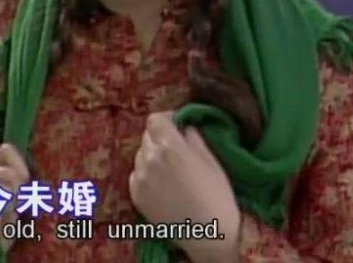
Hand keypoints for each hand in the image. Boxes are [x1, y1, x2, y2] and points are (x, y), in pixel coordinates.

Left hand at [129, 112, 239, 262]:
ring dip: (152, 155)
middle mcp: (150, 158)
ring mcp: (140, 178)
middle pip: (147, 135)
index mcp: (170, 146)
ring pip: (140, 154)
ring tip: (169, 168)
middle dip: (160, 136)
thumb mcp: (211, 160)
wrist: (207, 234)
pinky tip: (162, 184)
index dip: (167, 119)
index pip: (155, 119)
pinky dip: (146, 173)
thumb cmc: (217, 195)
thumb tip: (185, 127)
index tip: (177, 125)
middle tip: (175, 148)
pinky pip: (136, 174)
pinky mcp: (135, 195)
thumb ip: (194, 139)